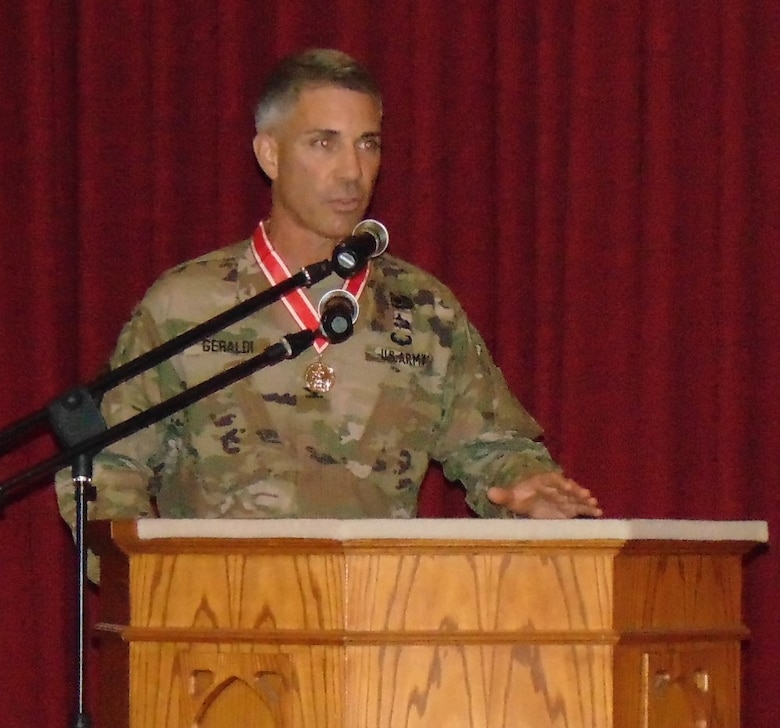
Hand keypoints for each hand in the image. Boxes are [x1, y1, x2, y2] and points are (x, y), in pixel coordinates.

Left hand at [487, 472, 602, 518]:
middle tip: (587, 496)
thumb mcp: (512, 497)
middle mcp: (556, 488)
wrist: (527, 503)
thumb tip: (490, 493)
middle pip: (568, 488)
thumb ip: (504, 496)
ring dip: (585, 501)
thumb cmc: (521, 498)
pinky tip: (598, 513)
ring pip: (576, 498)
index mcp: (543, 481)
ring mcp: (564, 498)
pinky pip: (580, 508)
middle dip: (577, 492)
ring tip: (595, 506)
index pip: (553, 479)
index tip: (568, 486)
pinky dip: (589, 510)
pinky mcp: (569, 509)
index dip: (560, 482)